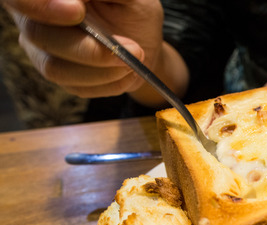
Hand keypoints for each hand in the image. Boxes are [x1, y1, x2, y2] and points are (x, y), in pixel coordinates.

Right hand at [4, 0, 180, 104]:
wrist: (145, 37)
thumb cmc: (131, 7)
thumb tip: (79, 0)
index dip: (41, 7)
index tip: (78, 11)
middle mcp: (34, 19)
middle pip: (39, 34)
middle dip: (89, 47)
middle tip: (130, 47)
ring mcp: (44, 50)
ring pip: (56, 68)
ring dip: (102, 69)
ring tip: (135, 58)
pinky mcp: (62, 76)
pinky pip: (76, 86)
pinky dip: (108, 82)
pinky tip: (128, 71)